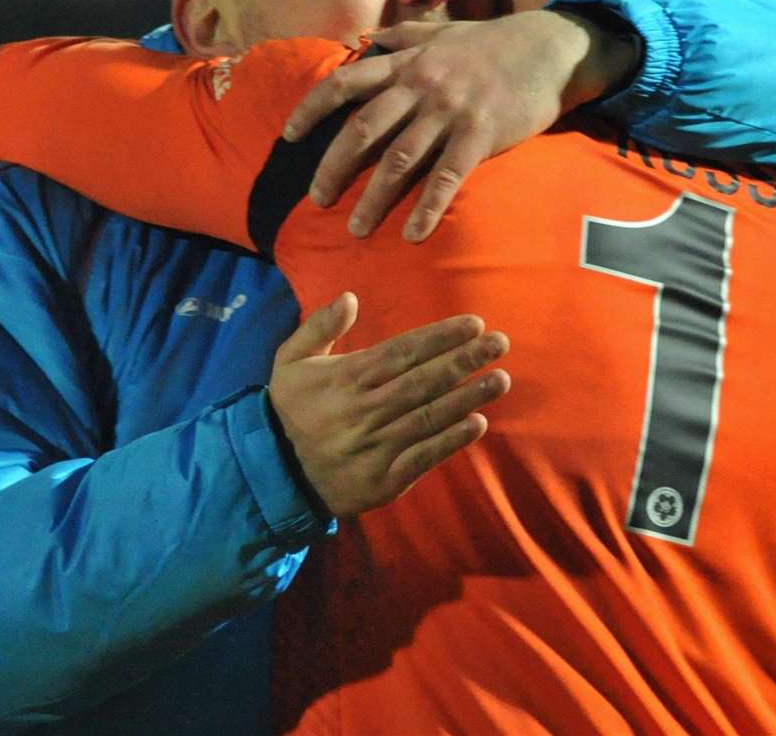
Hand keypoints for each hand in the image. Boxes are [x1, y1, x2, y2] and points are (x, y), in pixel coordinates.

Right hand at [268, 292, 510, 516]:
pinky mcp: (384, 478)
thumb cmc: (290, 409)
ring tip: (500, 379)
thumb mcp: (290, 361)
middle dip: (465, 360)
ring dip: (469, 397)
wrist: (275, 474)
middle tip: (500, 343)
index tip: (474, 323)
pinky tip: (478, 423)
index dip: (441, 337)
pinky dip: (451, 440)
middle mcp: (365, 410)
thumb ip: (318, 327)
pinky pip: (424, 456)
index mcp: (347, 378)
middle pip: (424, 381)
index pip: (404, 352)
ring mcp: (376, 446)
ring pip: (430, 416)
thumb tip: (349, 297)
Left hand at [282, 10, 638, 241]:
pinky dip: (428, 207)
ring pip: (400, 159)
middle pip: (363, 129)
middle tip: (317, 200)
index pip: (344, 84)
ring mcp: (449, 110)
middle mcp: (420, 85)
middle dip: (334, 167)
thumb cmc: (494, 43)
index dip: (311, 109)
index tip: (288, 136)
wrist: (549, 47)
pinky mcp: (480, 133)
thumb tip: (369, 40)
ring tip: (357, 228)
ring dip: (374, 197)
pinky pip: (447, 177)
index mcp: (406, 62)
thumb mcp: (443, 31)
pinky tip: (412, 234)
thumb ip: (403, 36)